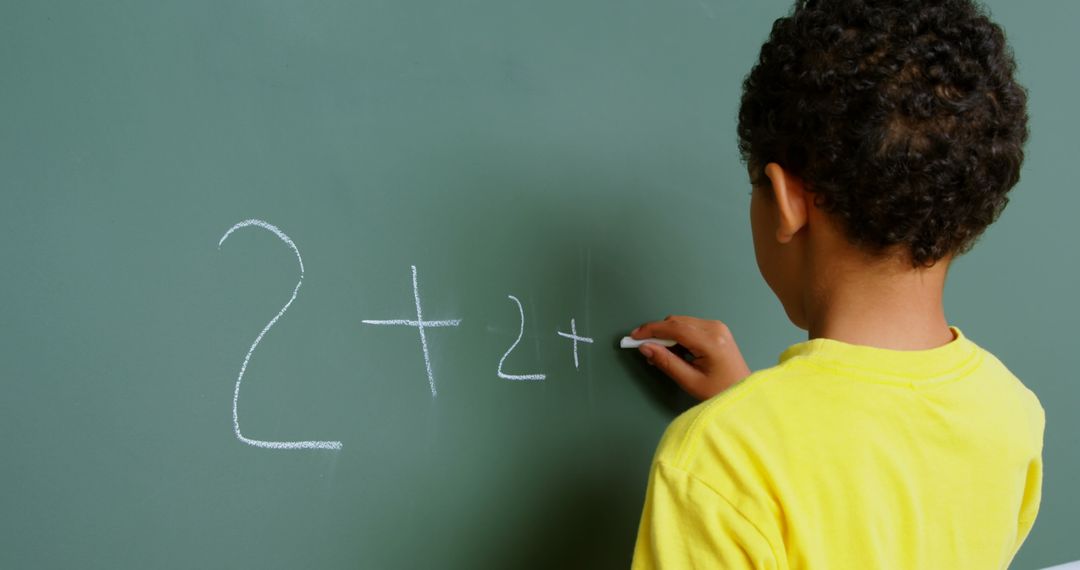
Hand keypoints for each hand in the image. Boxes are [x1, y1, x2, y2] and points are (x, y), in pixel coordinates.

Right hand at [631, 315, 752, 400]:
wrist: (744, 393)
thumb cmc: (719, 392)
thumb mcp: (690, 381)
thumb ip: (667, 362)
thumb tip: (645, 347)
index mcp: (711, 341)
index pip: (675, 328)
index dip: (652, 330)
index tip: (634, 337)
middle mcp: (715, 328)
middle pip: (677, 322)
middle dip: (658, 333)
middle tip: (646, 350)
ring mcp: (717, 327)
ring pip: (682, 322)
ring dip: (667, 335)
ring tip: (661, 355)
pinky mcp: (717, 330)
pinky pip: (690, 327)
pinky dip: (678, 336)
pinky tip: (675, 351)